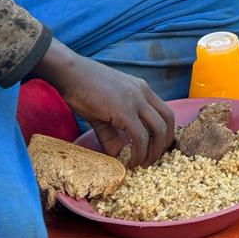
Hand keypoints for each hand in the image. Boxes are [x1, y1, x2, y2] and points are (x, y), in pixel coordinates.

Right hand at [42, 51, 174, 167]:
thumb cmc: (84, 89)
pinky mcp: (125, 110)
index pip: (165, 112)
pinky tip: (131, 161)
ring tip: (142, 164)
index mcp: (142, 90)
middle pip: (167, 121)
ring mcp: (136, 100)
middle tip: (153, 160)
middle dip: (164, 144)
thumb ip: (112, 133)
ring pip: (158, 129)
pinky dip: (139, 152)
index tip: (157, 148)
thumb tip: (116, 155)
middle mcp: (144, 93)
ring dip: (154, 151)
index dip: (165, 133)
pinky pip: (140, 136)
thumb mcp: (104, 111)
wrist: (71, 74)